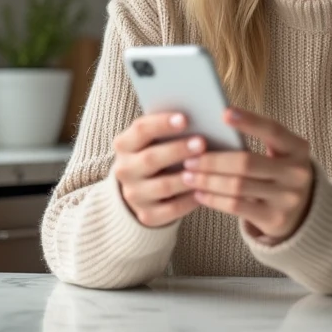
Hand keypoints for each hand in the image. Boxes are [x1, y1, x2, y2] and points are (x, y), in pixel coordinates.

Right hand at [112, 112, 206, 228]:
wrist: (143, 189)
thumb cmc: (158, 153)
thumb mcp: (155, 140)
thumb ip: (169, 129)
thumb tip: (199, 117)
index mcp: (124, 145)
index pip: (140, 130)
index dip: (162, 123)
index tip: (185, 118)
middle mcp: (124, 170)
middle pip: (150, 158)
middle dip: (178, 150)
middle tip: (202, 143)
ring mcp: (134, 195)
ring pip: (163, 186)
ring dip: (187, 176)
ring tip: (207, 169)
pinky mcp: (147, 215)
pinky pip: (171, 209)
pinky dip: (189, 200)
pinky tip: (204, 191)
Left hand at [183, 108, 313, 242]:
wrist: (301, 211)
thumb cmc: (278, 171)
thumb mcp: (278, 153)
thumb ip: (256, 140)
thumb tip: (212, 126)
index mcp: (298, 148)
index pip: (273, 130)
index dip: (249, 121)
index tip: (223, 113)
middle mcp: (297, 173)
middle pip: (247, 163)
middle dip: (213, 160)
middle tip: (189, 158)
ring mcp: (287, 198)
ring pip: (238, 186)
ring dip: (208, 180)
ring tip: (188, 176)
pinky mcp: (275, 218)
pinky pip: (237, 206)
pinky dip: (214, 199)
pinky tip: (199, 194)